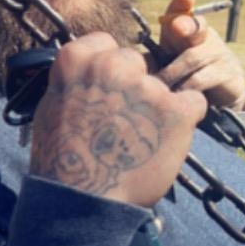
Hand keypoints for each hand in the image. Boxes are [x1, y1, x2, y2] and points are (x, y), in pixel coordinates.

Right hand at [28, 33, 206, 208]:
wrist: (81, 201)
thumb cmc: (61, 161)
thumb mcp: (51, 108)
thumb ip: (74, 83)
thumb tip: (87, 75)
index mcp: (77, 60)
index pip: (106, 44)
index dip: (110, 68)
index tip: (109, 90)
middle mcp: (112, 66)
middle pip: (136, 63)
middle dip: (135, 87)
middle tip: (125, 121)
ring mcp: (146, 87)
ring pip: (164, 86)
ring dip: (157, 108)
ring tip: (141, 141)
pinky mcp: (176, 111)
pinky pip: (194, 104)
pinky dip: (185, 121)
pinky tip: (165, 142)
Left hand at [154, 0, 244, 112]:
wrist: (221, 97)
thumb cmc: (187, 75)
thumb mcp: (171, 63)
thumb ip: (155, 54)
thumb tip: (127, 56)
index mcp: (192, 30)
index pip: (187, 13)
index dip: (183, 6)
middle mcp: (209, 38)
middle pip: (196, 27)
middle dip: (184, 25)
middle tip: (175, 27)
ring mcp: (222, 55)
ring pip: (193, 58)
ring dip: (172, 72)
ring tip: (156, 83)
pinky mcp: (230, 76)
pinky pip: (202, 80)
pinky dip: (185, 88)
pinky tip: (174, 95)